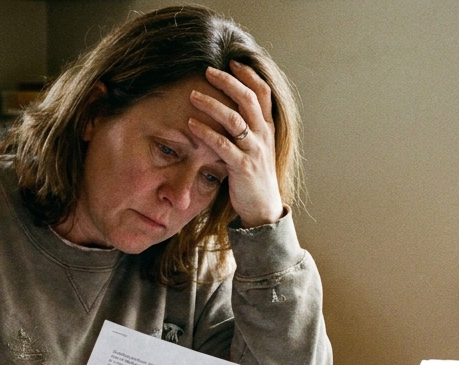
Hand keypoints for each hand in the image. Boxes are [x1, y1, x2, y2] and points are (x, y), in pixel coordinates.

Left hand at [188, 61, 285, 227]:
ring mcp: (254, 151)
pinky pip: (223, 145)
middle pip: (248, 99)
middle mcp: (264, 135)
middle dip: (228, 82)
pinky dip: (206, 132)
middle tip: (208, 71)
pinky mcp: (243, 167)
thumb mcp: (256, 148)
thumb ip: (248, 128)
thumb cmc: (254, 177)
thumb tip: (231, 108)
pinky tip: (191, 125)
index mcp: (268, 128)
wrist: (264, 208)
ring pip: (235, 119)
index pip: (263, 92)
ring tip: (193, 95)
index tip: (232, 62)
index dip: (248, 75)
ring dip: (212, 104)